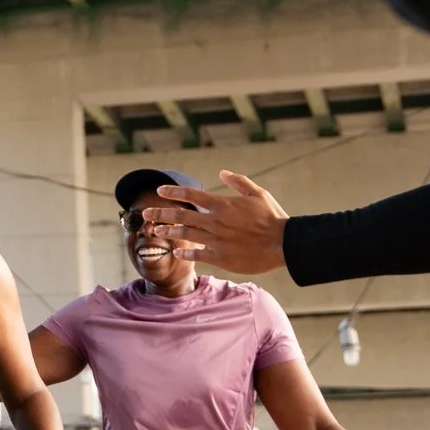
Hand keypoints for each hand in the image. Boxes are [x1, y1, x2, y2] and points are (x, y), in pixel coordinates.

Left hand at [155, 171, 288, 275]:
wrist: (284, 244)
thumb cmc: (273, 218)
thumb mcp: (258, 193)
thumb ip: (239, 182)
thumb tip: (222, 172)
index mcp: (222, 205)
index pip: (191, 195)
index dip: (173, 192)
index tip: (159, 191)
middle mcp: (215, 222)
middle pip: (181, 216)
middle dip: (161, 214)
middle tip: (146, 214)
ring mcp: (216, 240)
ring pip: (185, 235)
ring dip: (168, 232)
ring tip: (155, 231)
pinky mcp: (221, 257)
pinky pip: (197, 255)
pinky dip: (186, 253)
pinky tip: (177, 253)